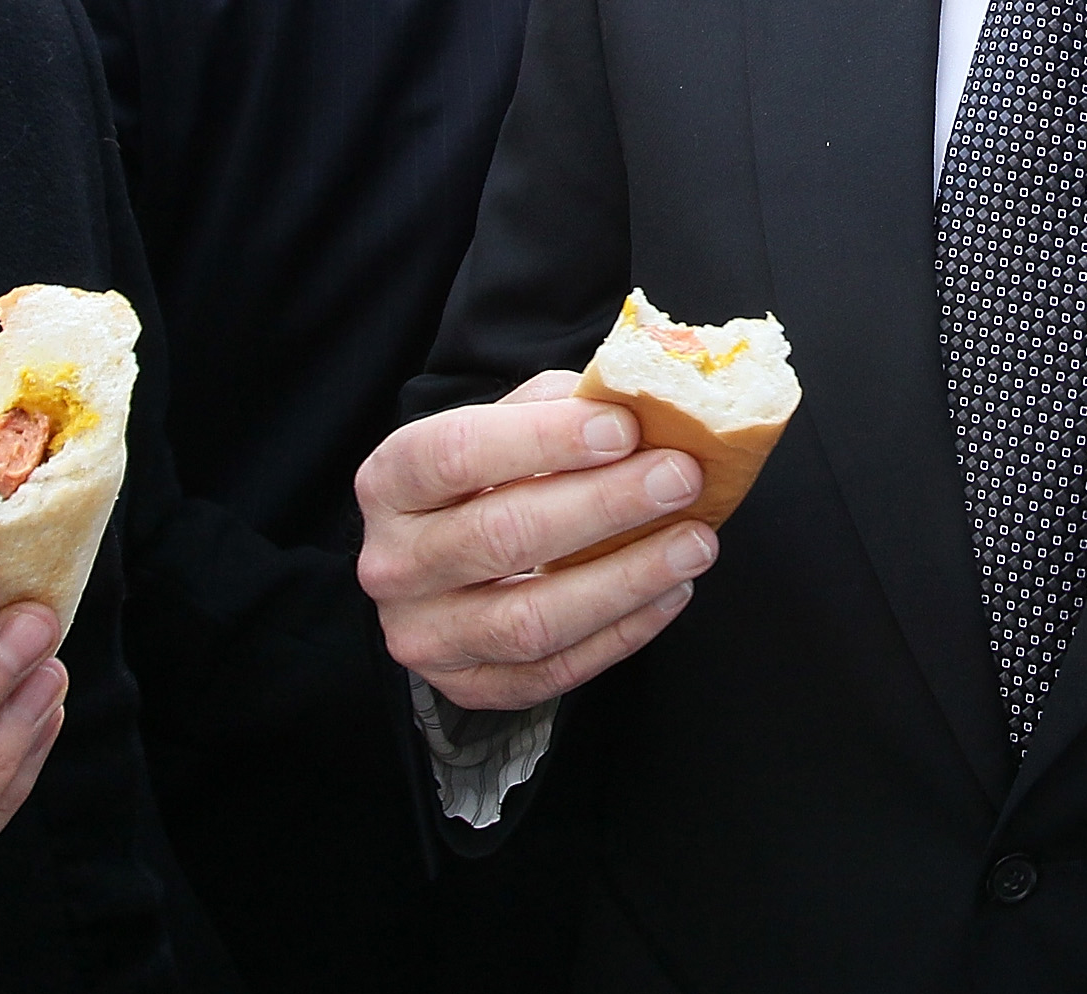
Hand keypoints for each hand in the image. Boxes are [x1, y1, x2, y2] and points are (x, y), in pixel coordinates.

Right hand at [357, 369, 714, 711]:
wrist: (451, 560)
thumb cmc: (492, 477)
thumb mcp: (508, 424)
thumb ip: (563, 406)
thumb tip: (644, 399)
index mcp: (392, 479)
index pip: (456, 453)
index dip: (543, 439)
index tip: (624, 428)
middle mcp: (394, 563)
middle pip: (500, 536)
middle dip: (603, 505)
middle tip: (680, 478)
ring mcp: (426, 635)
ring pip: (529, 621)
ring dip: (625, 579)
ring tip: (695, 543)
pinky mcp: (469, 687)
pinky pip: (552, 673)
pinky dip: (622, 635)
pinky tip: (672, 592)